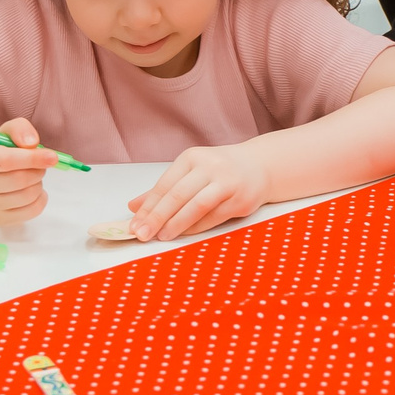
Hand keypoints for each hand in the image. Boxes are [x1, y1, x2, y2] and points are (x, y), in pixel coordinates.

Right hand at [0, 117, 55, 224]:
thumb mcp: (5, 133)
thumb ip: (19, 130)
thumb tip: (32, 144)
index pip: (5, 161)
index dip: (32, 158)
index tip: (52, 157)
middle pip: (19, 180)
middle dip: (38, 169)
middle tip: (40, 164)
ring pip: (28, 195)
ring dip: (39, 182)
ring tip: (32, 175)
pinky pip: (32, 211)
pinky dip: (41, 198)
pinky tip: (33, 189)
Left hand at [131, 143, 270, 240]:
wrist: (261, 166)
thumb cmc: (220, 170)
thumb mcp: (191, 172)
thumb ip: (163, 190)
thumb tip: (134, 207)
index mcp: (192, 158)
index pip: (165, 184)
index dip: (148, 206)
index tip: (134, 223)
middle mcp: (210, 167)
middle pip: (178, 195)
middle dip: (157, 217)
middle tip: (142, 233)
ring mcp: (227, 183)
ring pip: (197, 206)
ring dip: (177, 224)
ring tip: (161, 236)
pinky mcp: (241, 200)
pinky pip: (214, 217)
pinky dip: (197, 227)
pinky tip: (184, 234)